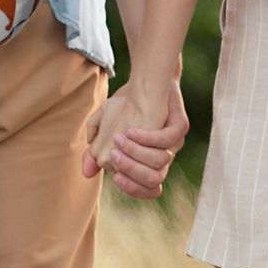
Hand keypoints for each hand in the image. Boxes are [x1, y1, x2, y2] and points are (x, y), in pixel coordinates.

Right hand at [82, 79, 188, 199]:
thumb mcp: (105, 126)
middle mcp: (164, 156)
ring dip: (137, 153)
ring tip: (119, 138)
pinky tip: (131, 130)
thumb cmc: (126, 105)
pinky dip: (147, 137)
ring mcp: (175, 142)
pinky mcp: (180, 126)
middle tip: (114, 156)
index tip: (115, 178)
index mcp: (149, 162)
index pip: (147, 189)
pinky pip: (167, 139)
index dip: (133, 189)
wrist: (147, 79)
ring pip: (160, 162)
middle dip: (132, 171)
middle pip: (154, 180)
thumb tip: (86, 173)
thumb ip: (95, 149)